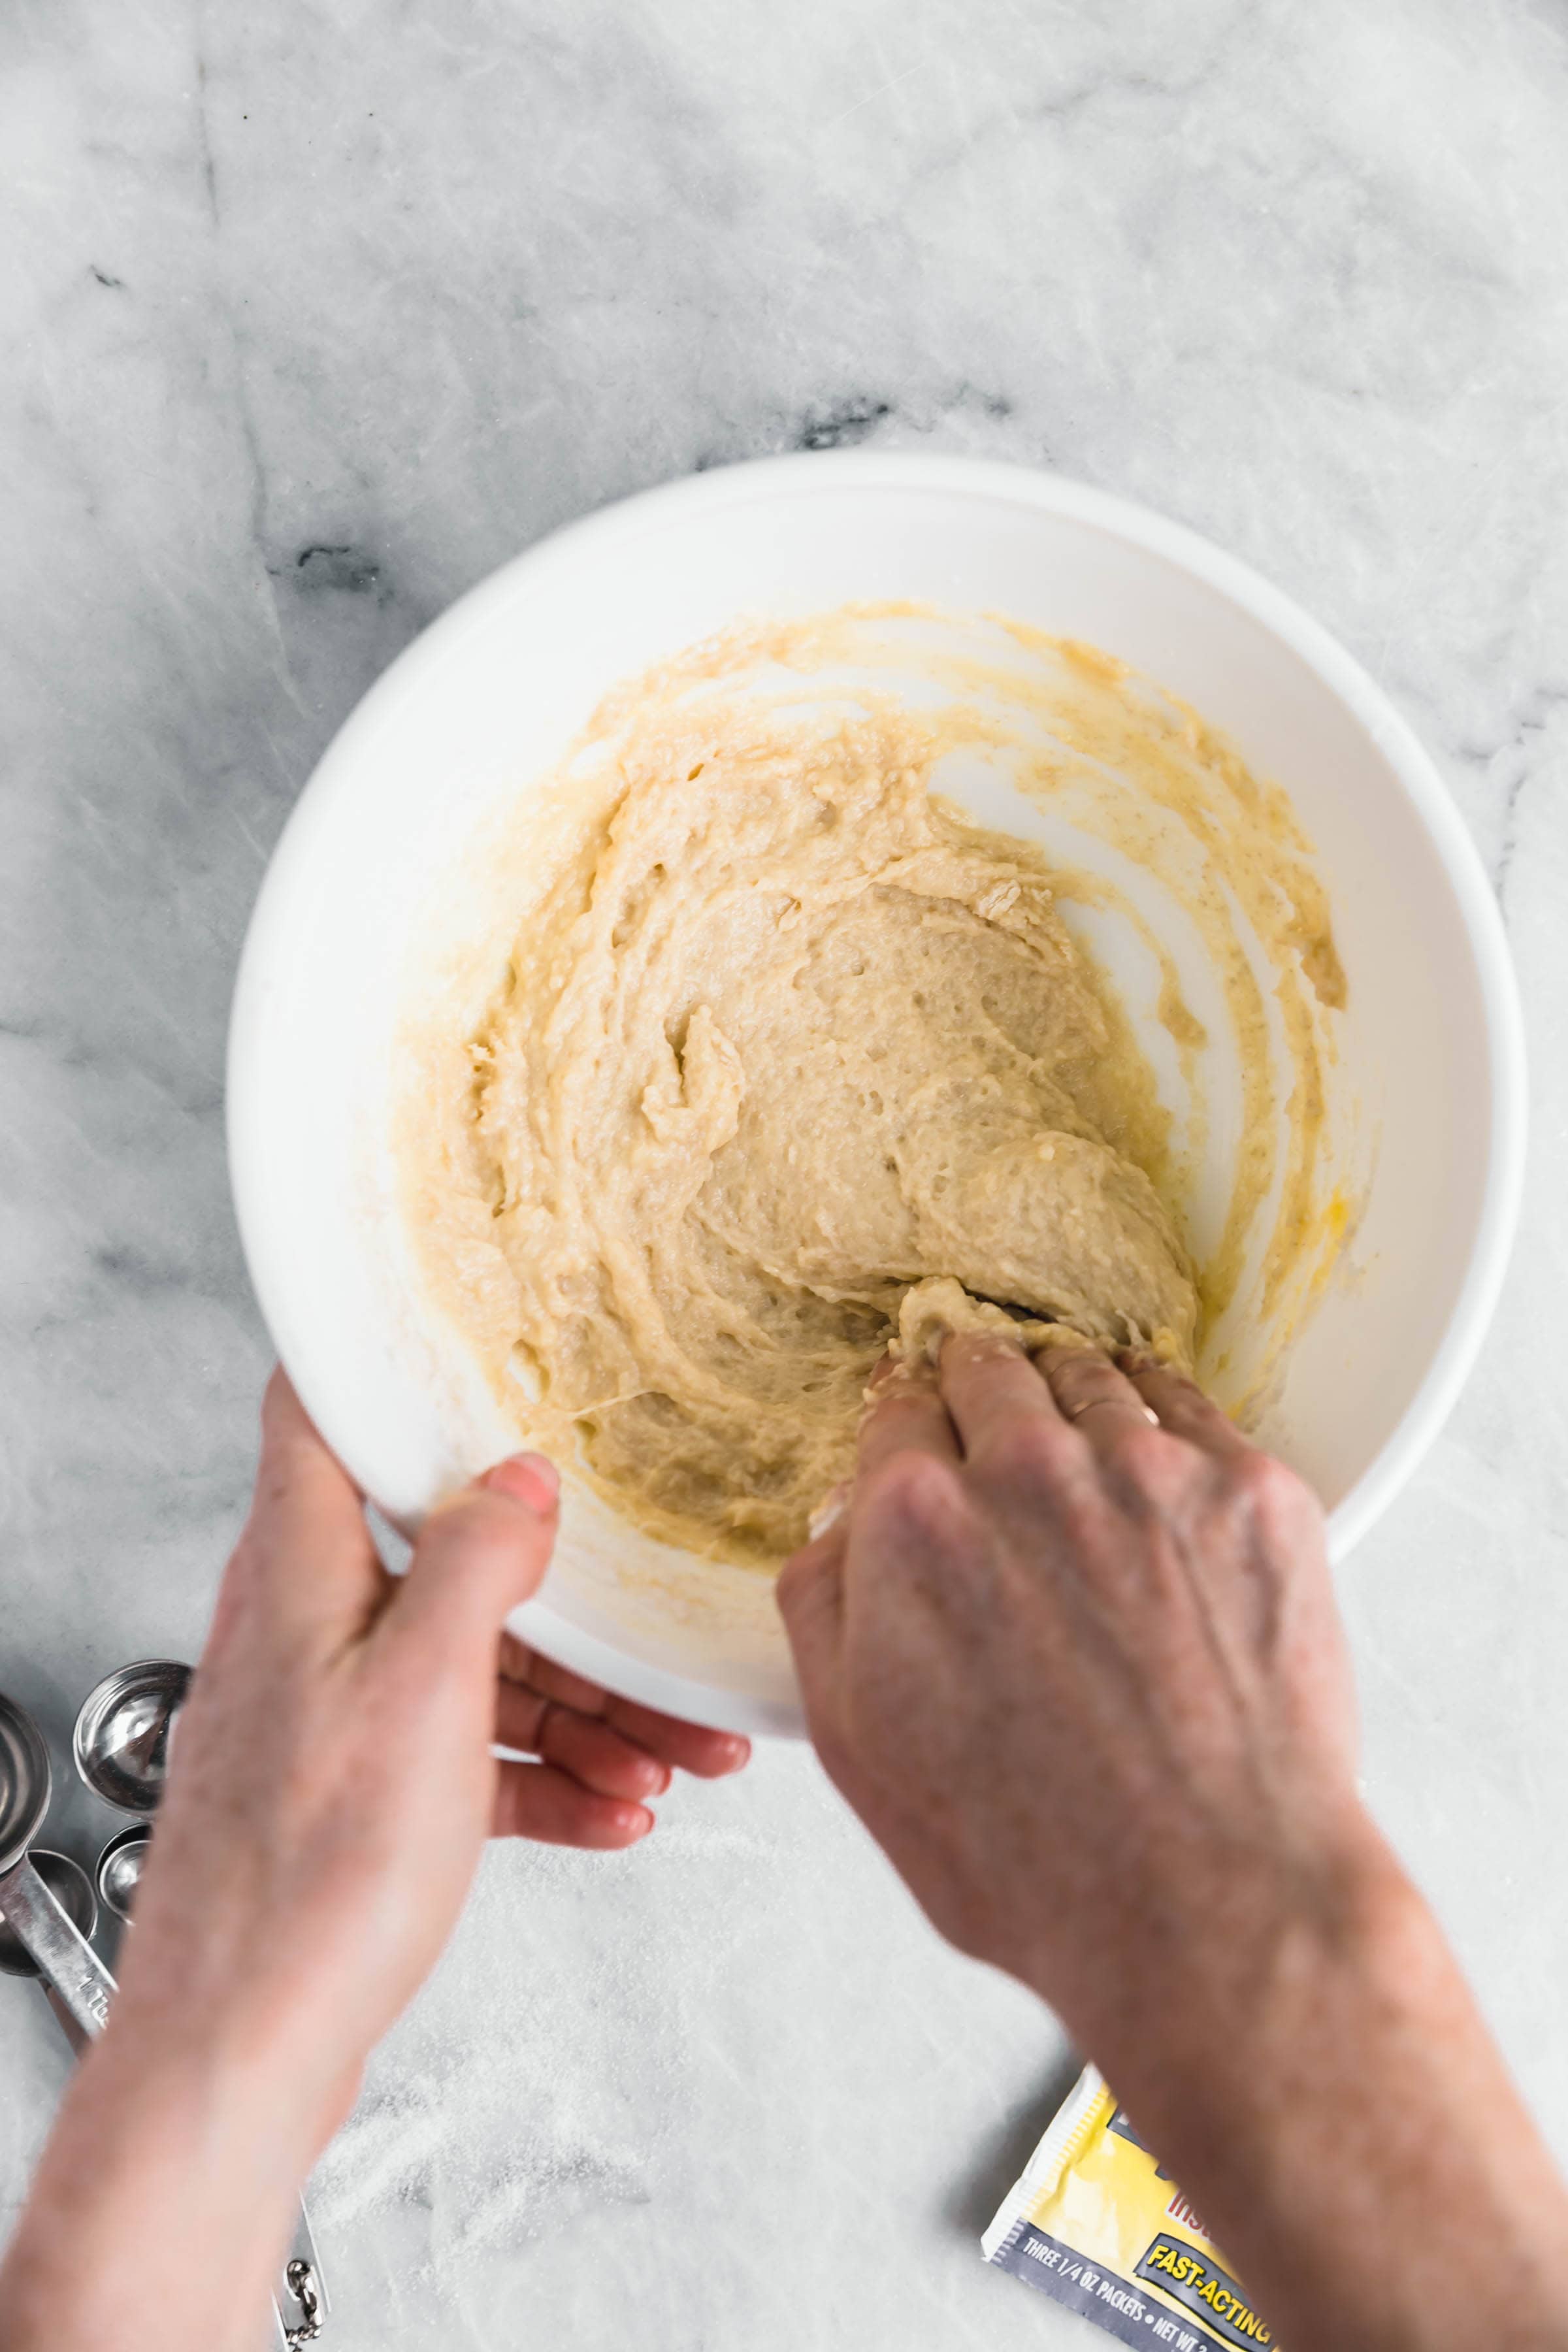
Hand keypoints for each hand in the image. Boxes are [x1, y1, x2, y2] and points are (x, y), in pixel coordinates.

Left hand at [116, 1370, 747, 2143]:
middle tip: (657, 1635)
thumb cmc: (306, 1882)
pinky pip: (470, 1760)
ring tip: (677, 1752)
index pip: (319, 1417)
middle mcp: (310, 1629)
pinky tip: (614, 1811)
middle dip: (570, 1605)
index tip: (472, 1349)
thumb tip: (515, 1482)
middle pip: (451, 1568)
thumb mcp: (425, 1689)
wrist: (240, 2050)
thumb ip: (477, 1563)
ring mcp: (333, 1716)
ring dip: (587, 1710)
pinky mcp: (356, 1797)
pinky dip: (546, 1777)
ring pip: (478, 1672)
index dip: (384, 1369)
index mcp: (305, 1572)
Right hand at [776, 1336, 1362, 2052]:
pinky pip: (1196, 1409)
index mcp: (916, 1521)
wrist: (1213, 1906)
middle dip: (980, 1394)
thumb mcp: (860, 1747)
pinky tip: (1160, 1466)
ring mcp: (1152, 1471)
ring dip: (1071, 1398)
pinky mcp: (1254, 1492)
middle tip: (993, 1424)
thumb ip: (824, 1608)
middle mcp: (1029, 1468)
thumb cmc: (1036, 1854)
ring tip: (1078, 1443)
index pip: (898, 1411)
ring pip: (1093, 1375)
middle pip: (990, 1370)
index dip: (906, 1430)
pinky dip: (1167, 1420)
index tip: (923, 1439)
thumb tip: (838, 1532)